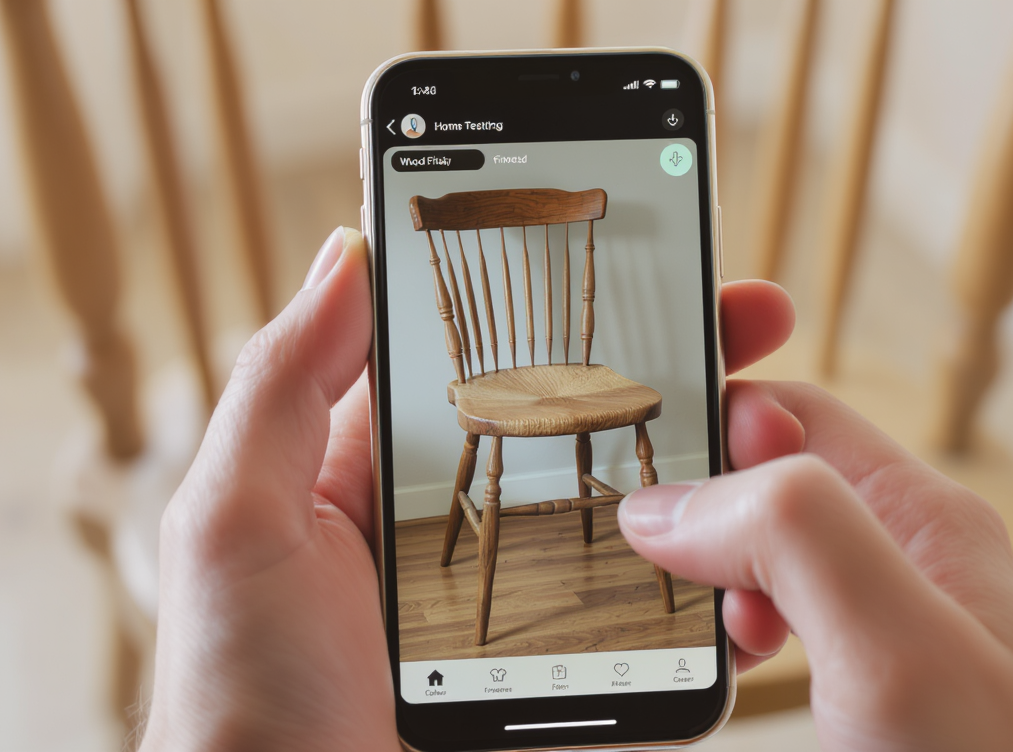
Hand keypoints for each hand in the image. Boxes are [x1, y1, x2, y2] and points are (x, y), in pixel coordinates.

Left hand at [140, 227, 796, 750]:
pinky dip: (710, 578)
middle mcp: (465, 510)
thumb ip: (281, 386)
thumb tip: (348, 251)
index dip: (572, 299)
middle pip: (588, 417)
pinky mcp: (561, 655)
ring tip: (776, 431)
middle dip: (675, 361)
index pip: (495, 354)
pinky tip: (753, 557)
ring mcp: (522, 585)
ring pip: (634, 504)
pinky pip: (649, 606)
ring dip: (711, 461)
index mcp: (387, 460)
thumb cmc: (239, 688)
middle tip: (757, 325)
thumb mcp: (236, 521)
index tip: (652, 249)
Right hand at [618, 382, 1012, 749]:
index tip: (640, 444)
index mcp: (919, 518)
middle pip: (760, 485)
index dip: (713, 410)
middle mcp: (893, 564)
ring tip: (682, 623)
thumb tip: (670, 503)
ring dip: (697, 578)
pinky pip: (758, 631)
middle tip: (642, 548)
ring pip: (750, 562)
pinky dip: (715, 638)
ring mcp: (868, 633)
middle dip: (690, 504)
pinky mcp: (844, 696)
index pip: (793, 410)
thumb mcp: (897, 644)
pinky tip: (712, 670)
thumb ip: (794, 535)